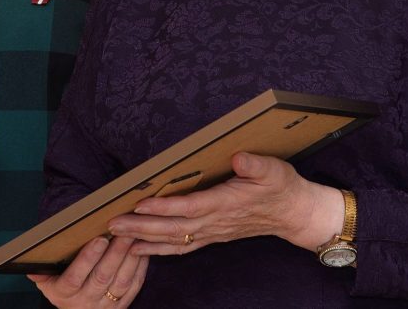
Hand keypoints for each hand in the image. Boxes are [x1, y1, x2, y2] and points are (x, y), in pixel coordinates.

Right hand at [28, 236, 148, 306]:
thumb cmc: (62, 288)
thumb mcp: (47, 282)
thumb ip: (41, 271)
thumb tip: (30, 264)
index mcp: (64, 294)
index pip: (74, 277)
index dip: (87, 259)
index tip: (98, 240)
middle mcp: (85, 302)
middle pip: (102, 276)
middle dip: (114, 253)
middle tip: (123, 231)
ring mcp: (105, 305)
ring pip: (121, 281)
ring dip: (129, 257)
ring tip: (134, 236)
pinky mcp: (122, 306)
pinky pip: (134, 286)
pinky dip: (140, 267)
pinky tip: (142, 249)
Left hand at [107, 152, 343, 255]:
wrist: (294, 213)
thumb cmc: (281, 187)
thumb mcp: (273, 169)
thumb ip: (255, 164)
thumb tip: (238, 157)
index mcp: (226, 203)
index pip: (189, 207)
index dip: (164, 208)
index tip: (139, 205)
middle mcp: (215, 222)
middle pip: (173, 229)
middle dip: (141, 227)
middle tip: (112, 224)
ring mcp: (212, 232)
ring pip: (173, 241)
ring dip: (143, 240)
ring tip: (116, 238)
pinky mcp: (211, 236)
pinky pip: (180, 247)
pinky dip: (157, 250)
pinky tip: (139, 249)